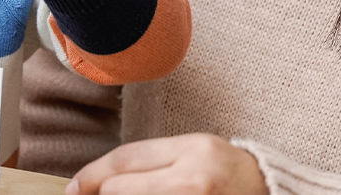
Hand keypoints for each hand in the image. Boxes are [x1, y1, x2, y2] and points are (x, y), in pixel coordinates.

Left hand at [69, 135, 267, 194]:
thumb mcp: (191, 149)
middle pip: (121, 189)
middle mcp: (194, 180)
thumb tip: (99, 180)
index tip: (73, 186)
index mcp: (191, 149)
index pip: (125, 160)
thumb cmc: (223, 169)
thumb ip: (150, 161)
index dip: (91, 174)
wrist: (268, 189)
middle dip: (100, 194)